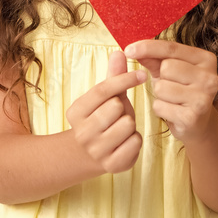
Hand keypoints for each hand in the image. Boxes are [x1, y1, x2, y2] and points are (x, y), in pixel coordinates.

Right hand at [66, 50, 145, 174]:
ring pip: (128, 125)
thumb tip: (119, 52)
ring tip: (121, 128)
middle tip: (118, 114)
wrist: (86, 156)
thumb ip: (112, 76)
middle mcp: (83, 133)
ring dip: (130, 124)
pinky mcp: (112, 165)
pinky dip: (135, 140)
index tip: (141, 74)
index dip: (125, 79)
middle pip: (117, 108)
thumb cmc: (100, 119)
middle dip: (123, 108)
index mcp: (76, 112)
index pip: (103, 90)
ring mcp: (96, 151)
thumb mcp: (102, 98)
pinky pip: (135, 142)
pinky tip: (125, 141)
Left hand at [125, 39, 217, 143]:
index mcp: (206, 59)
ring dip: (160, 94)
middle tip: (172, 86)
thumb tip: (132, 50)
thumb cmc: (181, 90)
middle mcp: (209, 77)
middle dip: (161, 77)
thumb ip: (153, 58)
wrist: (197, 123)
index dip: (148, 47)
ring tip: (173, 99)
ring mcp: (203, 98)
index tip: (129, 50)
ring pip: (161, 87)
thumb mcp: (169, 70)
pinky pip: (160, 106)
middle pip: (166, 67)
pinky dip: (160, 108)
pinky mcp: (192, 117)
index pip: (171, 48)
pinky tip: (173, 111)